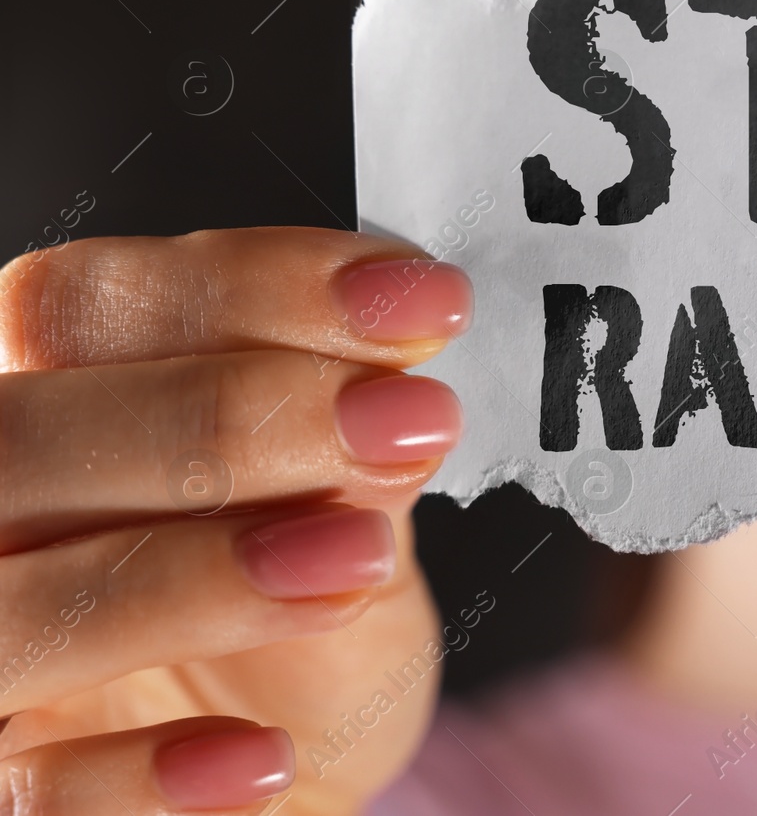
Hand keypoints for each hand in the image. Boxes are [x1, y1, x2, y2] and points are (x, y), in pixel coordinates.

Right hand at [0, 227, 472, 814]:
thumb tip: (389, 391)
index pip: (81, 305)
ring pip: (13, 610)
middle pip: (18, 438)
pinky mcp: (1, 792)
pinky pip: (24, 798)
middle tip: (408, 420)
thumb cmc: (299, 614)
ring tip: (359, 559)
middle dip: (226, 418)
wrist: (287, 762)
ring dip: (194, 578)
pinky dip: (138, 782)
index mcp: (41, 400)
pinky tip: (262, 761)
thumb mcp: (342, 516)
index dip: (249, 289)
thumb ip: (345, 456)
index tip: (418, 300)